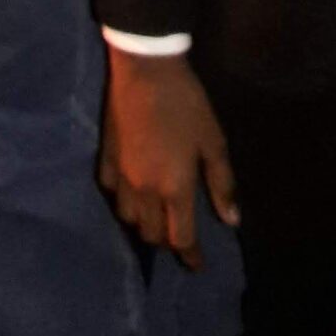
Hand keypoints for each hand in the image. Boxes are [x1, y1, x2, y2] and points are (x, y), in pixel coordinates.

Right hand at [99, 47, 239, 269]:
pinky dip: (122, 201)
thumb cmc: (186, 104)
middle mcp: (144, 191)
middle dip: (167, 241)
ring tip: (154, 216)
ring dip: (143, 224)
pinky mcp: (104, 159)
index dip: (190, 256)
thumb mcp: (213, 141)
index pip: (181, 238)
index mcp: (174, 189)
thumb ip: (221, 183)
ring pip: (127, 219)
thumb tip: (231, 220)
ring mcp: (120, 177)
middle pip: (151, 234)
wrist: (145, 70)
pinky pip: (110, 194)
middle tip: (178, 235)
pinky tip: (130, 192)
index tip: (198, 265)